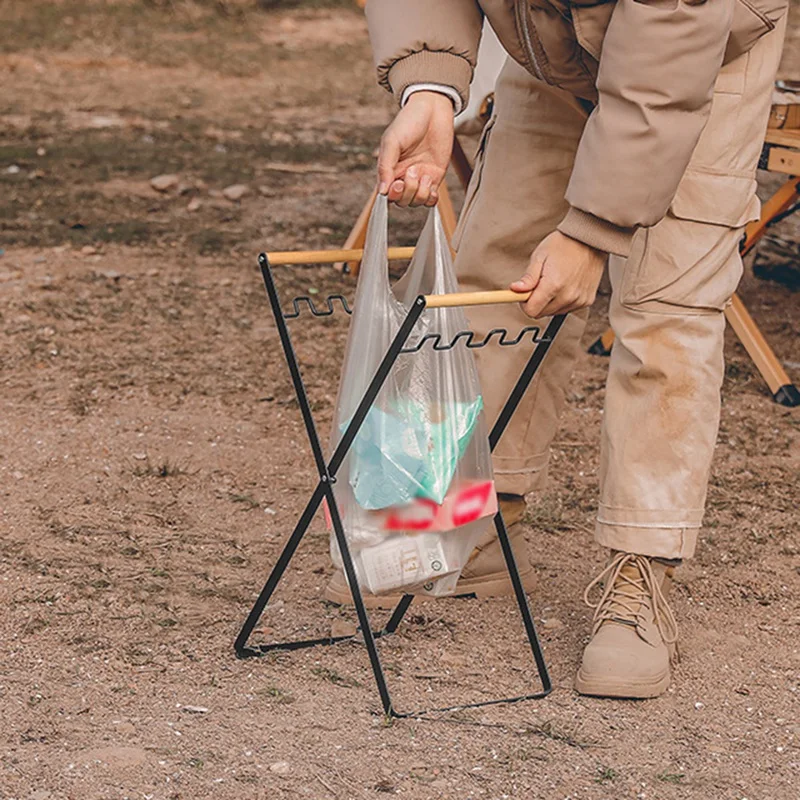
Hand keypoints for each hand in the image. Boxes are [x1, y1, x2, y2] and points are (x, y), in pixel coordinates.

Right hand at [377, 91, 454, 206]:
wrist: (432, 110)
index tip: (396, 183)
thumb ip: (385, 167)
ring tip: (423, 173)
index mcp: (389, 170)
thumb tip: (382, 192)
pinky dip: (430, 197)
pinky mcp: (435, 178)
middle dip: (407, 193)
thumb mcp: (391, 142)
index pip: (387, 195)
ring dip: (419, 193)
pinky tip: (430, 182)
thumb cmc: (408, 122)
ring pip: (416, 202)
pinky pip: (431, 200)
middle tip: (412, 172)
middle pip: (401, 202)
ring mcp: (419, 179)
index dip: (392, 195)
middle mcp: (403, 177)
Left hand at [510, 231, 606, 317]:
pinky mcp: (586, 301)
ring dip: (549, 301)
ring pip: (553, 312)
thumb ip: (528, 278)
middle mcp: (568, 296)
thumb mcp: (539, 257)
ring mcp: (579, 300)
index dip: (524, 302)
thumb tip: (515, 290)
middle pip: (541, 313)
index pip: (531, 311)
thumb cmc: (564, 245)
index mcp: (553, 285)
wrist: (590, 239)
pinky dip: (562, 300)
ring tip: (555, 280)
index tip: (525, 292)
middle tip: (540, 282)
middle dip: (536, 301)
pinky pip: (567, 309)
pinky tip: (566, 284)